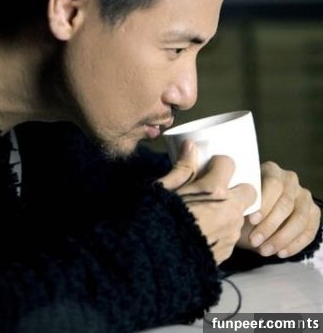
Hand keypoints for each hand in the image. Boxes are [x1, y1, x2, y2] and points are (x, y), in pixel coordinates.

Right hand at [159, 141, 255, 263]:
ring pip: (241, 213)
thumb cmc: (158, 218)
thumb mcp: (165, 189)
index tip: (209, 168)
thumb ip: (183, 168)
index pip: (229, 163)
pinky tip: (204, 232)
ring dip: (229, 210)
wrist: (155, 258)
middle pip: (249, 190)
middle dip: (236, 189)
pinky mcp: (229, 250)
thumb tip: (191, 145)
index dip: (219, 164)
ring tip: (205, 215)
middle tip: (215, 192)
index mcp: (214, 190)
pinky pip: (232, 233)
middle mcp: (229, 210)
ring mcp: (231, 232)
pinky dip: (223, 230)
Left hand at [236, 161, 320, 257]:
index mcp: (271, 170)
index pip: (273, 185)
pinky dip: (294, 244)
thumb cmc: (240, 205)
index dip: (263, 204)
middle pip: (286, 203)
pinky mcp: (313, 212)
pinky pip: (309, 230)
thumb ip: (238, 199)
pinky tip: (280, 253)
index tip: (251, 220)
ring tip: (264, 251)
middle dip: (270, 226)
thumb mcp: (235, 200)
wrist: (251, 217)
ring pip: (299, 219)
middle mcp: (290, 179)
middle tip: (254, 241)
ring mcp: (304, 195)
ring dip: (281, 238)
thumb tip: (236, 206)